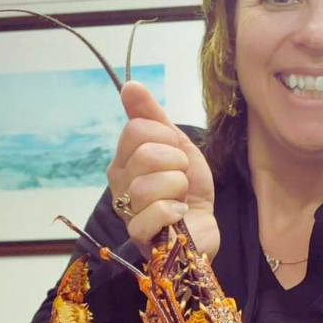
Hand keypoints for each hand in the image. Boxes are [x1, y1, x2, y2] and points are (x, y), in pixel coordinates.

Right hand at [107, 81, 218, 260]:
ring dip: (177, 188)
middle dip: (175, 164)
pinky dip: (173, 211)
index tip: (177, 155)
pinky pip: (152, 214)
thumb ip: (153, 118)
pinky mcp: (140, 237)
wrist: (203, 228)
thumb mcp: (176, 146)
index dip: (166, 138)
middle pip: (143, 155)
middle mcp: (119, 184)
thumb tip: (130, 86)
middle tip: (181, 178)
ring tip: (181, 198)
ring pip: (146, 186)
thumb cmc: (188, 190)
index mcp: (124, 160)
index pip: (135, 130)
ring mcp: (127, 212)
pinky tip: (180, 214)